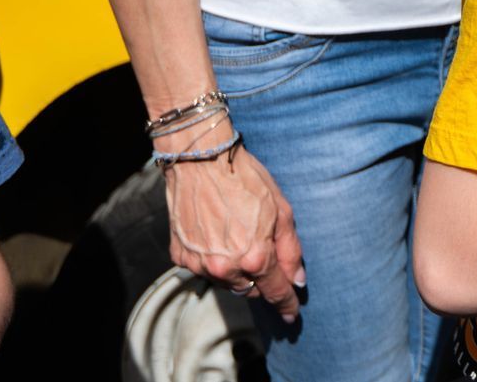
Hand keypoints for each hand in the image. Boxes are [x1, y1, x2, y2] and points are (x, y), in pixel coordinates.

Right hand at [163, 141, 304, 322]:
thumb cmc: (247, 181)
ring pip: (226, 282)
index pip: (275, 292)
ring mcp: (200, 265)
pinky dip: (214, 260)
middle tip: (265, 258)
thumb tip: (296, 281)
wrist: (200, 162)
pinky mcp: (180, 258)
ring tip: (239, 239)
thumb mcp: (281, 211)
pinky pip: (204, 269)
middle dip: (261, 280)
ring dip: (237, 271)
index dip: (286, 304)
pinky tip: (217, 236)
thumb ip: (291, 251)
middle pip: (250, 289)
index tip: (291, 315)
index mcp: (255, 258)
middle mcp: (225, 268)